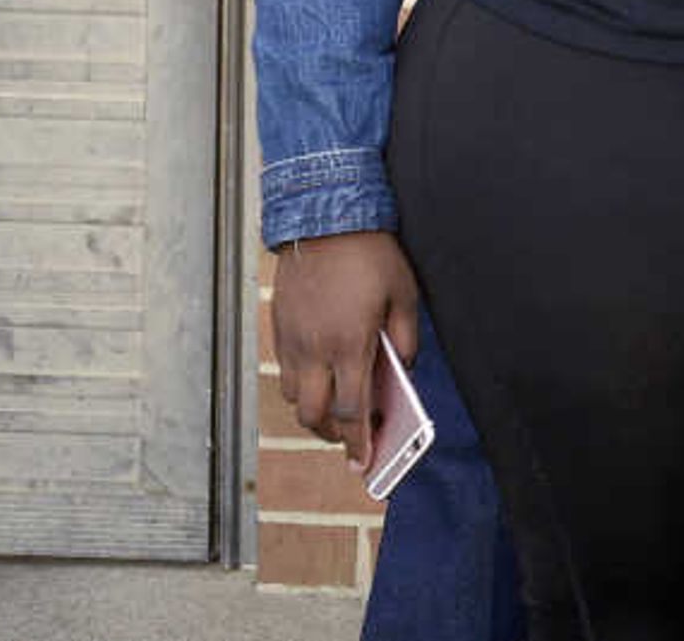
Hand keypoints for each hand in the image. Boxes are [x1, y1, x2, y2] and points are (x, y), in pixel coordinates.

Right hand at [270, 230, 420, 470]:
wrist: (324, 219)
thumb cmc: (372, 256)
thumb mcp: (404, 296)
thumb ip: (405, 340)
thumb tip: (402, 373)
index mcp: (350, 344)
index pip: (352, 410)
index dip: (359, 442)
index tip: (363, 464)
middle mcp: (314, 350)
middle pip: (313, 415)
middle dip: (332, 434)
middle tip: (352, 436)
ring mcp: (291, 340)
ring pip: (292, 397)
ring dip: (313, 408)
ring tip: (336, 404)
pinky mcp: (278, 328)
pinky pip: (283, 371)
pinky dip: (300, 384)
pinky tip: (320, 374)